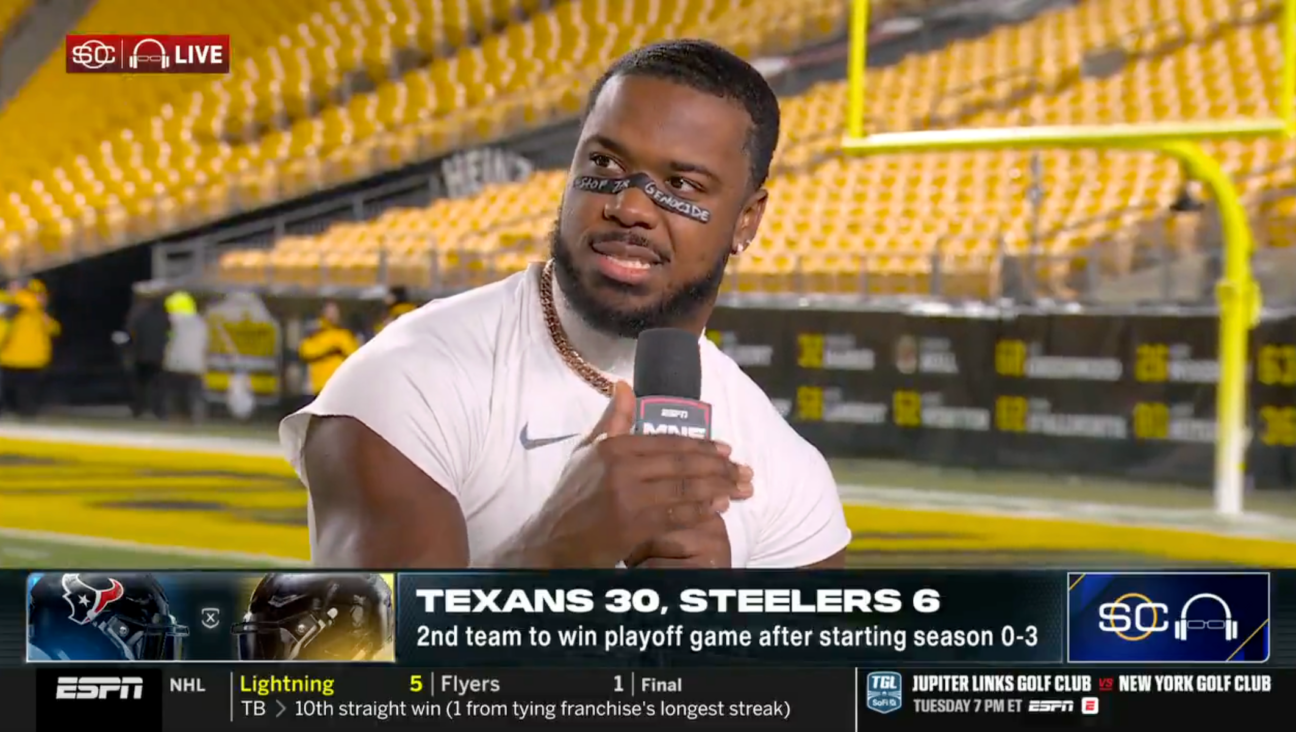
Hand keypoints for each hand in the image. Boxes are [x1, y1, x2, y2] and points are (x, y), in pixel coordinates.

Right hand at [520, 381, 752, 567]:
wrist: (552, 542)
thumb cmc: (572, 497)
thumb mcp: (587, 453)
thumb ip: (612, 421)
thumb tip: (624, 385)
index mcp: (613, 447)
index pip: (668, 442)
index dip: (702, 445)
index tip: (727, 449)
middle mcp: (621, 467)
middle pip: (682, 463)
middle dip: (719, 467)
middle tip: (744, 471)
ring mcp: (627, 497)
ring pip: (684, 488)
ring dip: (718, 488)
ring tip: (741, 488)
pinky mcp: (632, 525)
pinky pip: (676, 514)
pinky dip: (701, 510)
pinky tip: (719, 507)